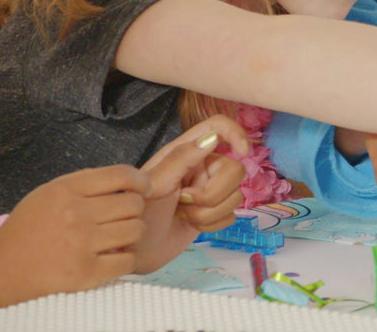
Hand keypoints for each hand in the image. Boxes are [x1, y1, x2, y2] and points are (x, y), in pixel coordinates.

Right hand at [0, 165, 151, 323]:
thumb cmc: (25, 230)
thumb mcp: (46, 194)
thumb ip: (82, 184)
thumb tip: (127, 180)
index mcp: (65, 189)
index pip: (121, 174)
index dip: (140, 180)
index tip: (144, 188)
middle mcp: (75, 214)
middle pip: (133, 204)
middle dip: (134, 210)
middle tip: (124, 218)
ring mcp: (81, 244)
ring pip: (136, 230)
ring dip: (132, 234)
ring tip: (118, 238)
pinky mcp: (86, 273)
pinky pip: (128, 260)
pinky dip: (125, 259)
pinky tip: (113, 258)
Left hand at [134, 115, 249, 272]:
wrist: (135, 249)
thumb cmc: (138, 212)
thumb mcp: (155, 184)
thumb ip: (182, 158)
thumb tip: (212, 138)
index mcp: (186, 151)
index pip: (218, 126)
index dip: (236, 132)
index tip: (241, 152)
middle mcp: (202, 167)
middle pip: (235, 170)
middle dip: (212, 193)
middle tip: (184, 201)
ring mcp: (210, 190)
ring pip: (235, 196)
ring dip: (207, 212)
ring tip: (182, 214)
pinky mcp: (214, 213)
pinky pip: (230, 216)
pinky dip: (210, 224)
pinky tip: (190, 224)